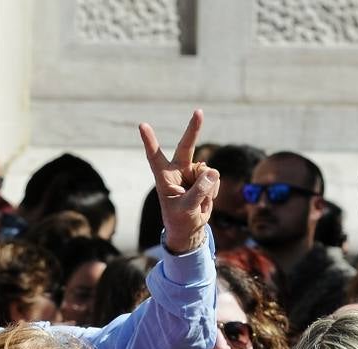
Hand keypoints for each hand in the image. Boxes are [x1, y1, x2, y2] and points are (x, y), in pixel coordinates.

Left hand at [139, 109, 217, 254]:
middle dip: (193, 129)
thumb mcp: (187, 209)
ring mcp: (192, 172)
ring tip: (199, 202)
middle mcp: (177, 170)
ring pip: (207, 171)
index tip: (142, 125)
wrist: (190, 228)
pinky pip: (215, 178)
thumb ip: (198, 191)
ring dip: (208, 187)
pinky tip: (205, 199)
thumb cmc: (180, 220)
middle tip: (199, 111)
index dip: (150, 141)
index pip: (155, 156)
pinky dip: (214, 190)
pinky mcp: (204, 177)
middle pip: (187, 146)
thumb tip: (213, 172)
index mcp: (164, 177)